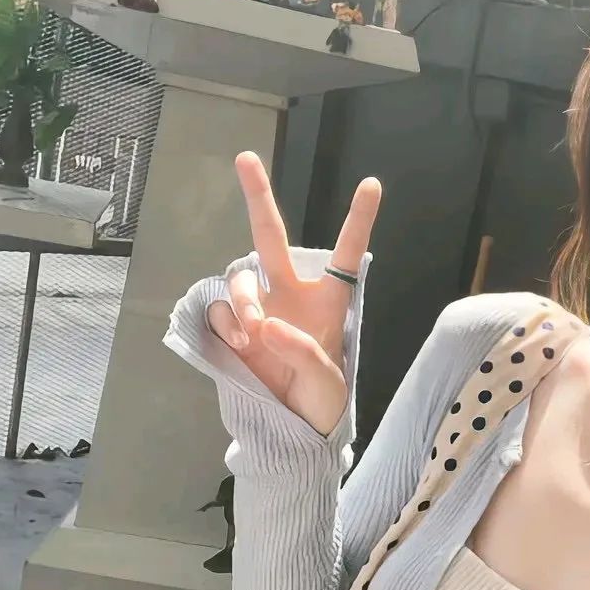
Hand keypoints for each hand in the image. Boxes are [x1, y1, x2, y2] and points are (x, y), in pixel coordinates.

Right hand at [206, 152, 380, 435]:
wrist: (292, 431)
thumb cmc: (322, 404)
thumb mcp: (328, 385)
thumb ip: (305, 354)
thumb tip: (269, 326)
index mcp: (329, 303)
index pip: (346, 255)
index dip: (358, 220)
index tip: (372, 184)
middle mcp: (291, 297)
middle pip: (272, 238)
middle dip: (258, 197)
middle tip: (245, 157)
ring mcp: (258, 310)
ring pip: (240, 276)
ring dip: (242, 295)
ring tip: (254, 328)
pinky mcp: (231, 329)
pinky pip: (217, 307)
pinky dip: (225, 319)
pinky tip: (240, 341)